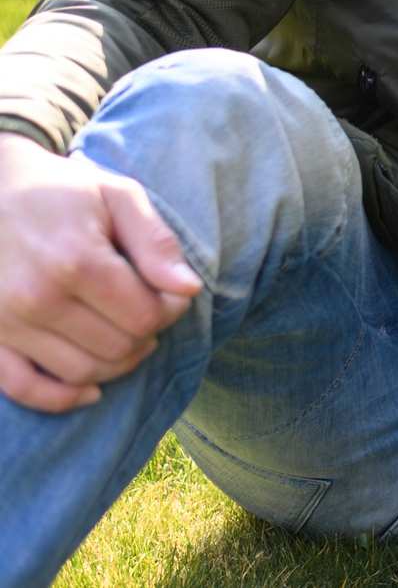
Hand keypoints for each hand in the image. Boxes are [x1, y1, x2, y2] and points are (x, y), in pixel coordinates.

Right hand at [0, 132, 203, 411]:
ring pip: (82, 372)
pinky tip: (90, 389)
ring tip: (126, 334)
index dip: (170, 309)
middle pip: (118, 347)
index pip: (145, 316)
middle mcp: (37, 299)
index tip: (170, 292)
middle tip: (148, 309)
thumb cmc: (61, 190)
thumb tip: (188, 289)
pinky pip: (23, 388)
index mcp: (76, 261)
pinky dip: (61, 398)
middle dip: (146, 334)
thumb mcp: (118, 196)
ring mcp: (5, 323)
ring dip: (116, 363)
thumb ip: (156, 242)